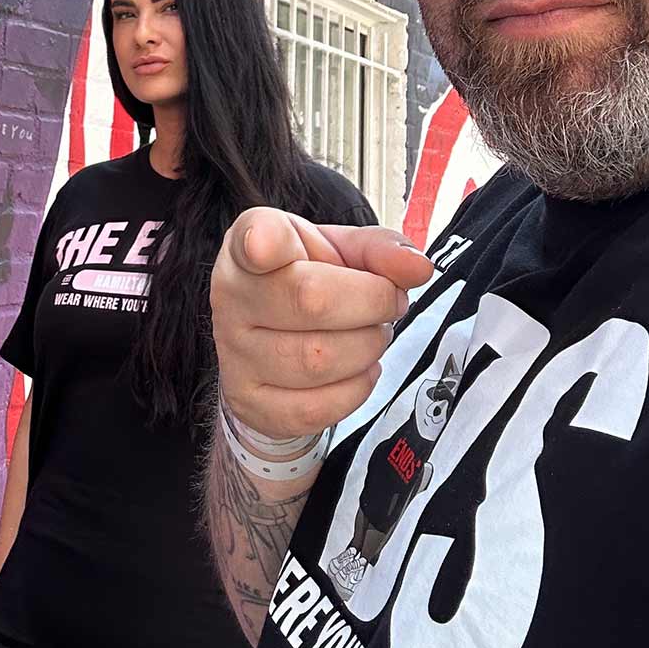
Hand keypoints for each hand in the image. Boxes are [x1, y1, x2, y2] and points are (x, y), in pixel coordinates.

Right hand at [210, 208, 433, 442]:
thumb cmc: (306, 281)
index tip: (266, 246)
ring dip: (368, 348)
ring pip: (319, 360)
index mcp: (249, 244)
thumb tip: (417, 268)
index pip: (254, 240)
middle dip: (372, 303)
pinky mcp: (249, 401)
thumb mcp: (339, 250)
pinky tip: (355, 369)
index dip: (263, 242)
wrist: (269, 337)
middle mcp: (231, 297)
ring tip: (369, 334)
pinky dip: (354, 389)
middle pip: (312, 300)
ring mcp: (234, 354)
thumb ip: (379, 250)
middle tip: (387, 301)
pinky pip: (315, 407)